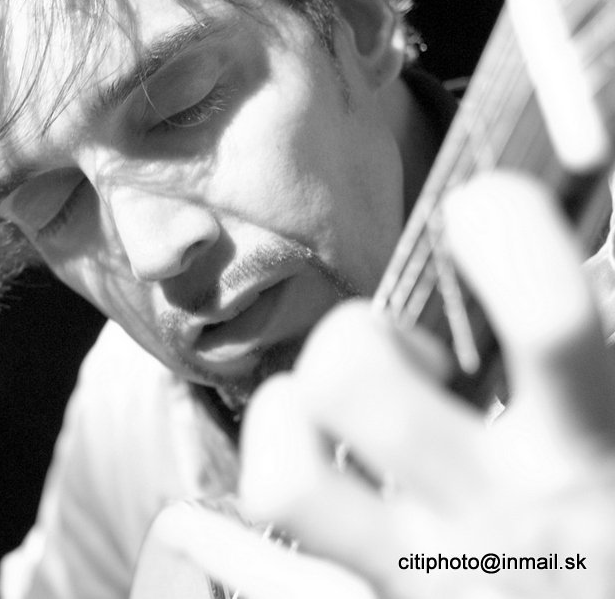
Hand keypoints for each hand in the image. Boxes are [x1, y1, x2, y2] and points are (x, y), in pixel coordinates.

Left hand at [157, 172, 614, 597]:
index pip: (547, 321)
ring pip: (286, 482)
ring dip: (283, 428)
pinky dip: (221, 549)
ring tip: (322, 424)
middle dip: (355, 336)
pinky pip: (268, 584)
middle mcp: (505, 518)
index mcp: (591, 446)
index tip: (478, 210)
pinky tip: (196, 525)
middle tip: (402, 353)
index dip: (503, 231)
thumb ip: (594, 340)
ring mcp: (431, 582)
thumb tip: (584, 224)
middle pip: (353, 380)